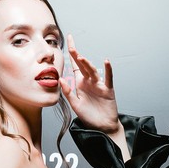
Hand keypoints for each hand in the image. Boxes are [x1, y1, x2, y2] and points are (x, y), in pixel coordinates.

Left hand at [61, 35, 129, 158]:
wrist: (102, 127)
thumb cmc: (89, 116)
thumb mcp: (75, 105)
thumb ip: (68, 93)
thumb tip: (60, 79)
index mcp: (80, 83)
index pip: (74, 65)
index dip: (72, 53)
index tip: (69, 40)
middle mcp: (89, 81)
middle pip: (83, 66)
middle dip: (77, 56)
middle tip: (71, 46)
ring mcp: (99, 85)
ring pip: (93, 71)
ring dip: (87, 64)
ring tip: (81, 58)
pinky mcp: (108, 90)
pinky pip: (108, 78)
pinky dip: (108, 70)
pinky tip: (106, 62)